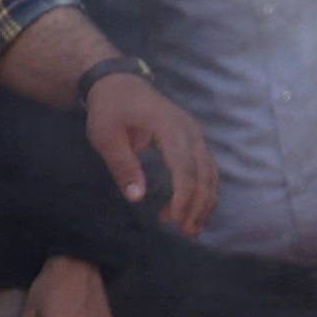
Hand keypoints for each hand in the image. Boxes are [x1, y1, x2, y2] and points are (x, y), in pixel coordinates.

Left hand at [83, 65, 220, 232]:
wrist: (118, 83)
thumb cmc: (109, 109)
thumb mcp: (106, 137)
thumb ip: (123, 167)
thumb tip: (137, 198)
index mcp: (169, 126)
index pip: (185, 166)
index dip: (183, 196)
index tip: (175, 220)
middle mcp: (189, 130)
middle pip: (205, 172)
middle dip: (199, 204)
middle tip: (187, 232)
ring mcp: (194, 133)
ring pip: (210, 172)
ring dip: (204, 201)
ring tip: (190, 228)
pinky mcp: (193, 140)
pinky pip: (205, 168)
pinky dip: (200, 191)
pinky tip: (185, 209)